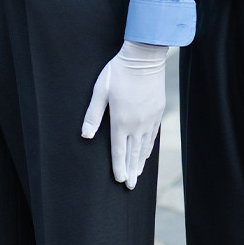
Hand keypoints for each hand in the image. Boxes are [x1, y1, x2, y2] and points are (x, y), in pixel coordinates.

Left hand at [81, 40, 167, 188]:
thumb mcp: (100, 91)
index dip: (118, 168)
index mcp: (121, 121)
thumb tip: (86, 136)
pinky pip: (153, 136)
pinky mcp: (157, 112)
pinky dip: (149, 147)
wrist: (144, 57)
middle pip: (133, 153)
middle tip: (131, 186)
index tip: (120, 180)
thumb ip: (93, 115)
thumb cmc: (118, 72)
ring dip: (140, 162)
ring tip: (138, 174)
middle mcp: (137, 124)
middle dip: (131, 171)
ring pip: (144, 146)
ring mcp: (149, 119)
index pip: (118, 151)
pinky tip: (146, 153)